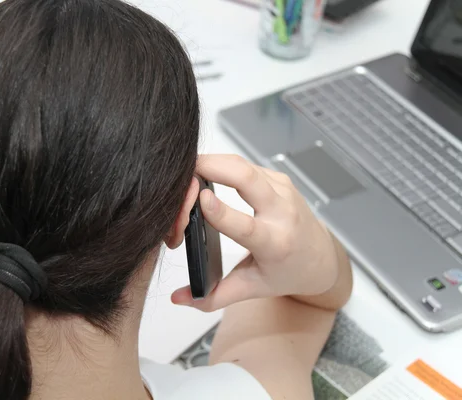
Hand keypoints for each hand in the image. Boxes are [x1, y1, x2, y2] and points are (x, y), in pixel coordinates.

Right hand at [171, 154, 339, 311]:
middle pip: (247, 178)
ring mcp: (282, 192)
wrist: (320, 258)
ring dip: (214, 161)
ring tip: (188, 170)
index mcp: (275, 245)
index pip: (247, 226)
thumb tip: (179, 298)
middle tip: (183, 169)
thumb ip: (213, 297)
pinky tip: (207, 170)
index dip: (222, 212)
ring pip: (244, 165)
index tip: (202, 200)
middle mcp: (282, 214)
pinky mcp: (278, 179)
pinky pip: (246, 164)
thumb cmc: (286, 273)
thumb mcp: (252, 289)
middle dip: (213, 166)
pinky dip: (223, 163)